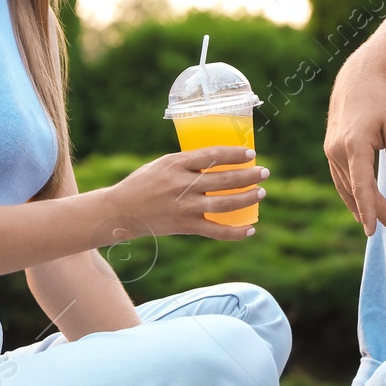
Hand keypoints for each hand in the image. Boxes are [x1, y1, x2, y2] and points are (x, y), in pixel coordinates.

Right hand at [102, 147, 267, 240]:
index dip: (235, 154)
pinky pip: (215, 231)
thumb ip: (187, 164)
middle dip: (248, 175)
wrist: (120, 211)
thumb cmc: (143, 183)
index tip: (251, 153)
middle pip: (223, 179)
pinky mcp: (184, 226)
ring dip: (247, 198)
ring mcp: (184, 207)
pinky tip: (249, 229)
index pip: (213, 155)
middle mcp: (181, 184)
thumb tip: (220, 162)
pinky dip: (235, 232)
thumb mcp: (162, 165)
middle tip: (264, 172)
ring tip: (261, 192)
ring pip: (224, 203)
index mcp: (176, 164)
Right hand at [323, 58, 385, 235]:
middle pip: (356, 190)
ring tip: (381, 225)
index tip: (374, 230)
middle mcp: (337, 150)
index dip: (368, 209)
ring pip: (346, 188)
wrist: (355, 80)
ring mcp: (331, 151)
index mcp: (355, 144)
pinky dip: (351, 196)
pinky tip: (360, 209)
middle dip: (374, 213)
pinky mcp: (330, 151)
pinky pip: (341, 180)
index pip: (361, 184)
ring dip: (362, 208)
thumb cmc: (380, 101)